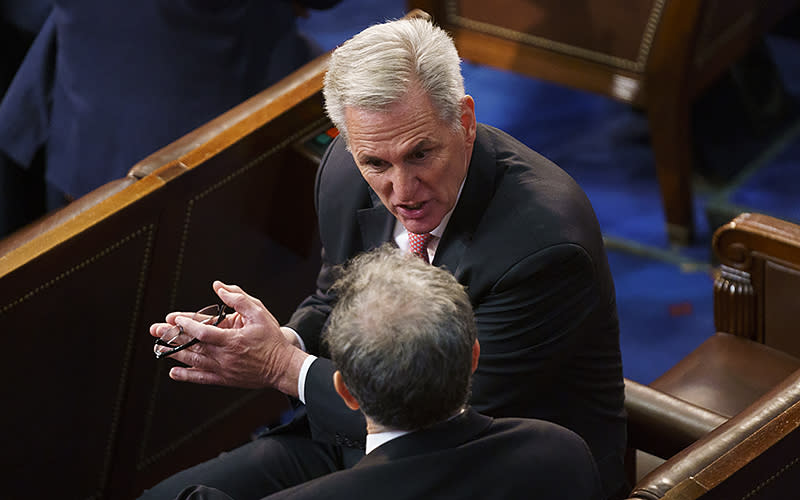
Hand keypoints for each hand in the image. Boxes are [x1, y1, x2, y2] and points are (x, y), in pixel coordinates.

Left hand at [149, 281, 307, 396]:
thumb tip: (219, 287)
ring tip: (157, 347)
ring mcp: (223, 369)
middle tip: (155, 329)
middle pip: (193, 346)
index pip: (203, 332)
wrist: (282, 367)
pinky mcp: (224, 379)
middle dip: (172, 337)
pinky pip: (201, 378)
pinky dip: (186, 376)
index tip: (175, 318)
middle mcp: (224, 356)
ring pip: (193, 361)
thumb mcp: (259, 313)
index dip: (187, 325)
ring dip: (174, 354)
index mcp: (232, 340)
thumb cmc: (271, 338)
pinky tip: (173, 373)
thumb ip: (239, 299)